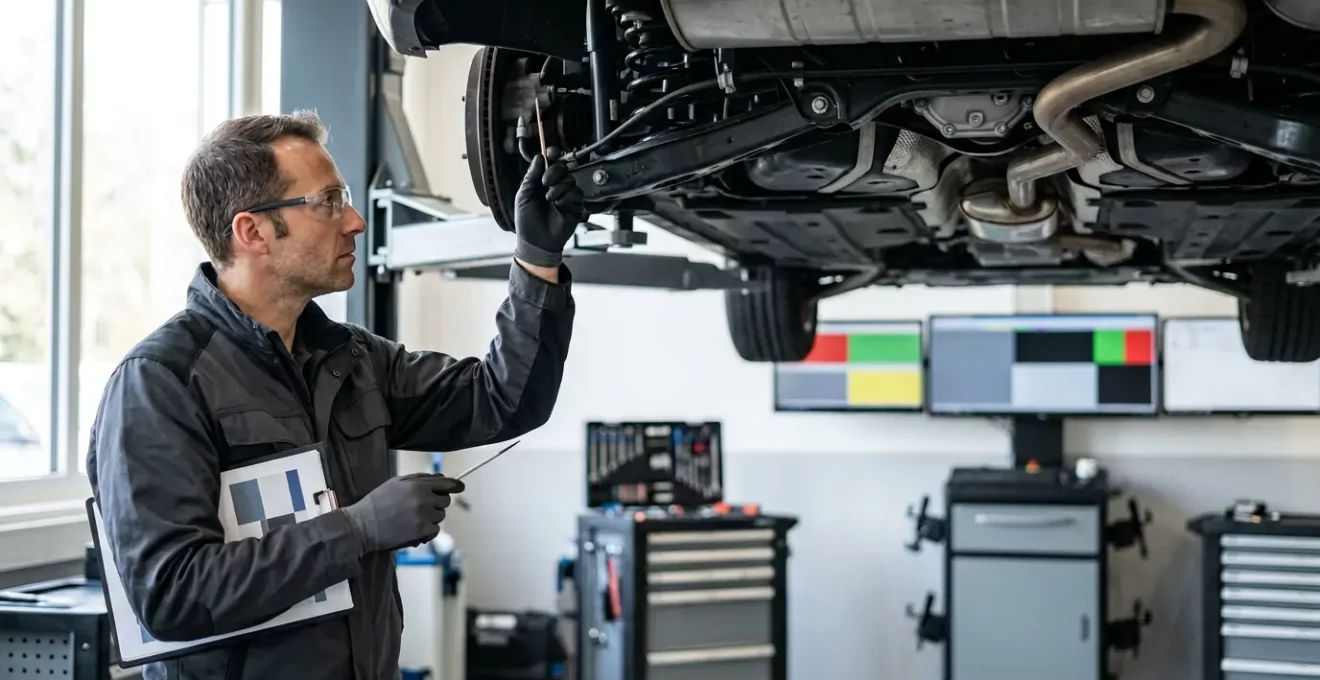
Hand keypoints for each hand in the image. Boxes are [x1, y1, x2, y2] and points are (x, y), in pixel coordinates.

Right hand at [341, 473, 464, 552]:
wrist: (362, 525)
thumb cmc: (377, 502)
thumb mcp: (396, 483)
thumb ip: (420, 479)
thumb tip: (441, 477)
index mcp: (417, 485)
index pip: (446, 483)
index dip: (455, 485)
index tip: (460, 487)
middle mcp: (424, 499)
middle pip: (446, 501)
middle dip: (437, 503)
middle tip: (422, 507)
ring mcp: (424, 516)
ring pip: (440, 516)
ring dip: (431, 517)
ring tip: (413, 519)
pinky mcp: (422, 531)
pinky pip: (435, 530)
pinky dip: (428, 531)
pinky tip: (415, 530)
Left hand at [513, 147, 583, 268]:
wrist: (536, 242)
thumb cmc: (527, 221)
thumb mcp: (523, 196)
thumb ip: (531, 176)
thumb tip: (539, 157)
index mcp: (542, 182)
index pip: (550, 163)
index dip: (552, 155)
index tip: (550, 152)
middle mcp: (555, 186)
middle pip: (563, 167)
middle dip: (555, 171)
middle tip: (546, 182)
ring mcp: (566, 196)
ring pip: (571, 179)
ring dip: (559, 186)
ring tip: (549, 198)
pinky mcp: (575, 206)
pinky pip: (577, 193)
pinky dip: (566, 196)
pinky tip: (558, 204)